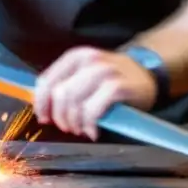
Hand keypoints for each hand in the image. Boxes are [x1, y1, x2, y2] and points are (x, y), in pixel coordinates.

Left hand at [33, 47, 157, 139]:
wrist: (146, 76)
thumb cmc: (111, 80)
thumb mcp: (85, 76)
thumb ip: (65, 85)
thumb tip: (42, 108)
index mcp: (76, 56)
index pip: (47, 80)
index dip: (41, 103)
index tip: (44, 118)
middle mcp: (90, 60)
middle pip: (61, 94)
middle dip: (61, 117)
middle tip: (69, 128)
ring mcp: (105, 72)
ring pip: (75, 102)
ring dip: (75, 122)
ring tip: (82, 129)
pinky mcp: (119, 87)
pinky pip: (93, 110)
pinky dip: (89, 125)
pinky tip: (93, 130)